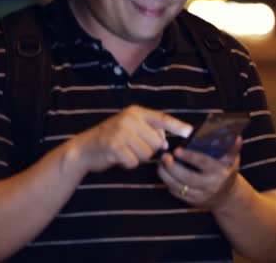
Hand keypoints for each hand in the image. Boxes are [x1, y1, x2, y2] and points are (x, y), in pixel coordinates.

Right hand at [65, 105, 191, 172]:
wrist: (85, 148)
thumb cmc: (112, 139)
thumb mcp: (131, 129)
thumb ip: (149, 132)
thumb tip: (166, 142)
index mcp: (136, 112)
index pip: (162, 118)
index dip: (177, 126)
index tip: (190, 132)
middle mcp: (129, 119)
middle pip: (156, 142)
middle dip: (148, 149)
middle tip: (132, 147)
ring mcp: (121, 131)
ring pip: (147, 153)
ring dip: (138, 157)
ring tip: (125, 151)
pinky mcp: (114, 146)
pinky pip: (134, 161)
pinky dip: (128, 163)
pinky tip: (118, 157)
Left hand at [157, 137, 242, 208]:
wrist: (228, 196)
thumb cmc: (227, 170)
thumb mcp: (232, 159)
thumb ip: (232, 148)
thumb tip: (235, 135)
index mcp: (221, 171)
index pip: (204, 162)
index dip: (189, 156)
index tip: (177, 149)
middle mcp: (212, 184)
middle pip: (188, 177)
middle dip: (173, 167)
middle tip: (165, 156)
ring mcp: (203, 196)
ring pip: (179, 187)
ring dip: (166, 175)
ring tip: (161, 163)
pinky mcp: (194, 203)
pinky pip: (177, 193)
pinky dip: (169, 183)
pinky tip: (165, 173)